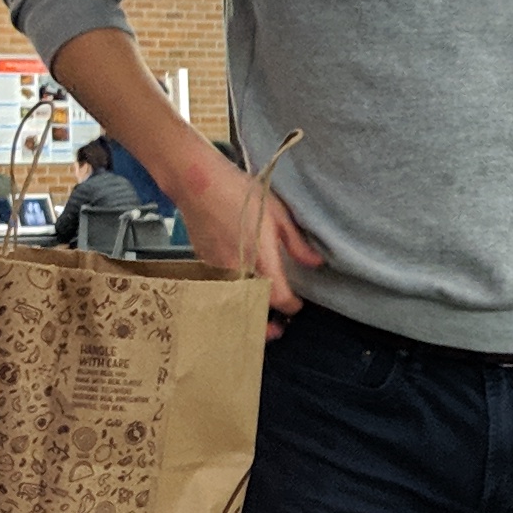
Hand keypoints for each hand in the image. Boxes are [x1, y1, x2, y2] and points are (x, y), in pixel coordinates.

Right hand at [182, 154, 322, 333]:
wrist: (197, 182)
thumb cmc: (240, 193)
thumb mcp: (277, 212)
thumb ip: (295, 242)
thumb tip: (315, 263)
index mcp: (259, 258)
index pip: (278, 297)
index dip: (291, 306)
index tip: (298, 306)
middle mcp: (236, 271)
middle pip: (251, 311)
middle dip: (264, 326)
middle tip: (277, 330)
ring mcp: (216, 270)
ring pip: (233, 304)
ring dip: (246, 314)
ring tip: (258, 320)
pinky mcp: (202, 265)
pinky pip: (219, 291)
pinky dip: (230, 300)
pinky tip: (238, 297)